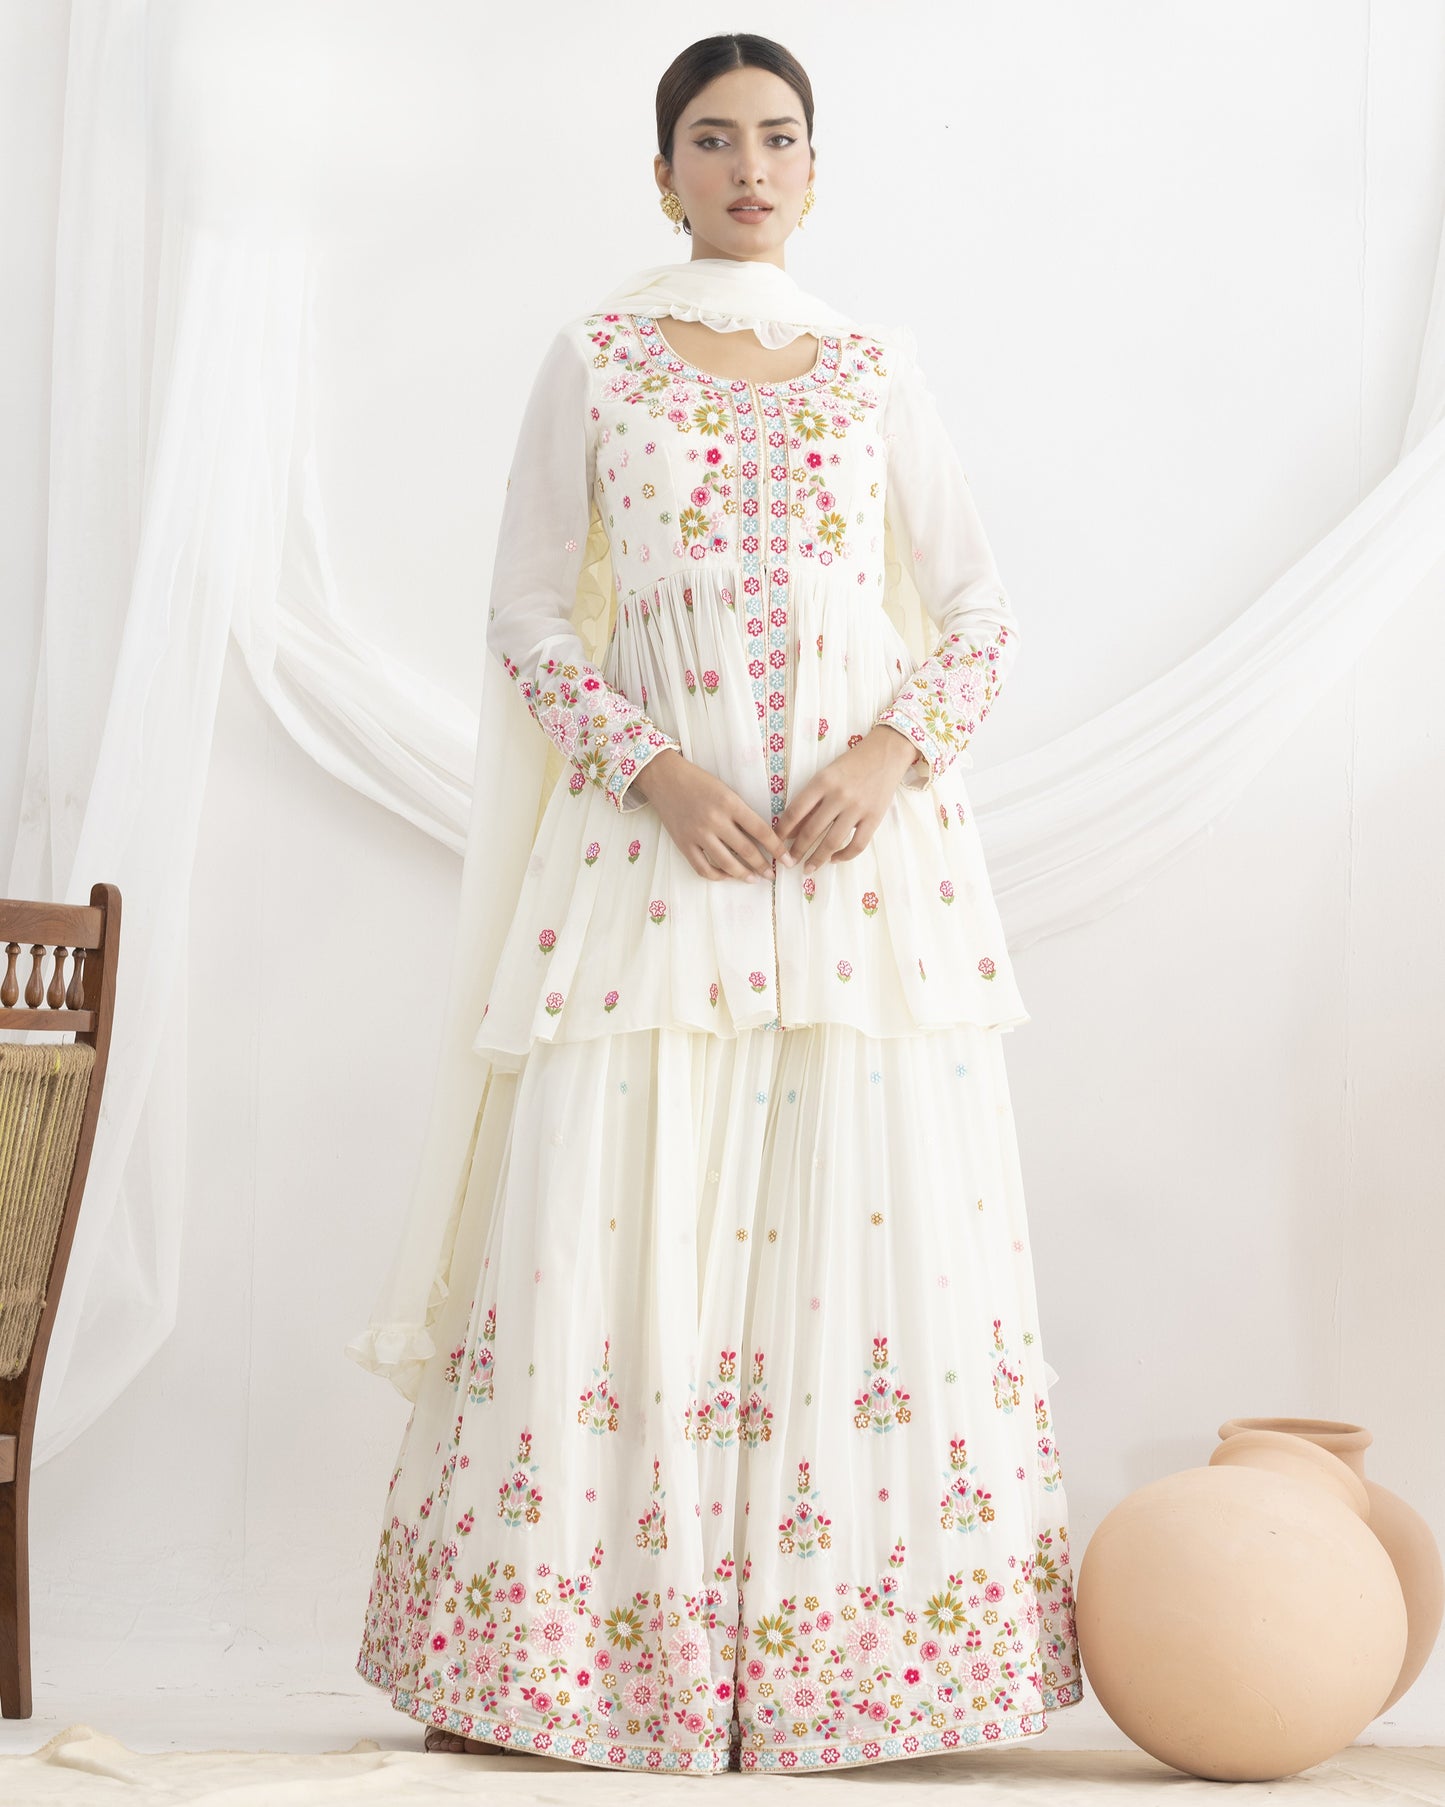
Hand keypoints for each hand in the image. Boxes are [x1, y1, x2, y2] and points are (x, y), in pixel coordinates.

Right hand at [627, 749, 790, 881]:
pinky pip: (703, 868)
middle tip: (772, 875)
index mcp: (730, 803)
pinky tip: (727, 875)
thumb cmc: (699, 782)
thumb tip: (762, 838)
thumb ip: (742, 813)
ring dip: (744, 874)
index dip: (777, 848)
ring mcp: (697, 834)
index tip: (787, 860)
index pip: (761, 830)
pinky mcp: (683, 844)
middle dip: (763, 866)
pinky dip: (718, 876)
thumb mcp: (726, 790)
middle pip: (746, 850)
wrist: (665, 778)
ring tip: (754, 879)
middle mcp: (715, 820)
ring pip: (726, 863)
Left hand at [776, 727, 922, 874]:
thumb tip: (792, 829)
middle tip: (788, 862)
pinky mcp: (874, 817)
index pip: (795, 812)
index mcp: (822, 782)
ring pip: (832, 841)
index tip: (775, 843)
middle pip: (811, 830)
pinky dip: (844, 856)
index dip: (782, 831)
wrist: (886, 753)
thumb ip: (812, 801)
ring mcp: (857, 808)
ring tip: (808, 868)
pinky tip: (834, 859)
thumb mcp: (826, 775)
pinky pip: (857, 844)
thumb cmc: (851, 764)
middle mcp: (839, 795)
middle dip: (797, 850)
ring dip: (817, 859)